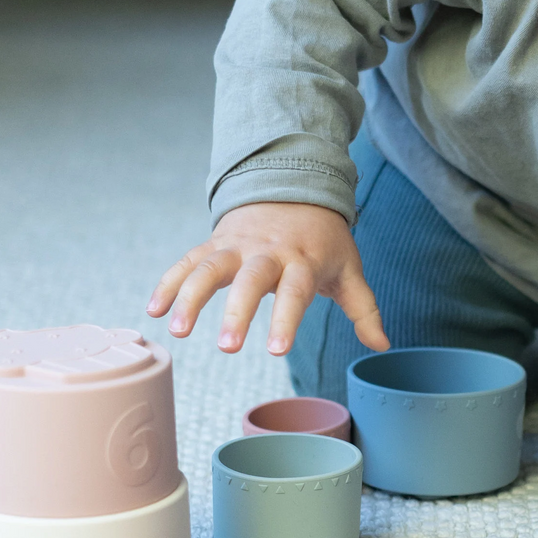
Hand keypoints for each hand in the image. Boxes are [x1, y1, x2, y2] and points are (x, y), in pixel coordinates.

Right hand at [147, 202, 389, 356]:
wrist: (294, 187)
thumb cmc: (325, 241)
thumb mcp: (350, 269)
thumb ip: (364, 309)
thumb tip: (382, 346)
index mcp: (303, 261)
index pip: (296, 292)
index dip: (287, 320)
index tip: (277, 350)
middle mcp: (268, 252)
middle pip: (250, 281)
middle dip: (237, 312)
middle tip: (227, 347)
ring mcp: (238, 245)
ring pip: (210, 268)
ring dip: (191, 297)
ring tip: (178, 331)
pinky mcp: (215, 242)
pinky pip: (188, 261)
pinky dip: (169, 283)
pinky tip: (155, 310)